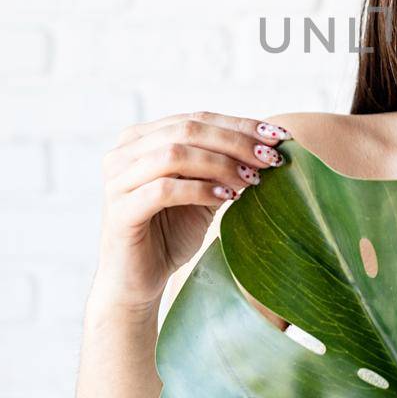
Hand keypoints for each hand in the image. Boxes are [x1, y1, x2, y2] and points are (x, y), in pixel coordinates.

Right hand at [91, 111, 291, 314]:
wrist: (138, 279)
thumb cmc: (171, 232)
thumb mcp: (203, 191)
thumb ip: (222, 165)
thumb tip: (267, 146)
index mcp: (141, 139)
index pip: (197, 119)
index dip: (240, 125)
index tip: (278, 137)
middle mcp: (124, 153)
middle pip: (188, 130)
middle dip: (236, 142)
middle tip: (270, 158)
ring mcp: (118, 180)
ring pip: (175, 154)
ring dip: (221, 164)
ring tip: (252, 180)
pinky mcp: (120, 210)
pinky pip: (164, 190)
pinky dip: (201, 189)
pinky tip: (227, 198)